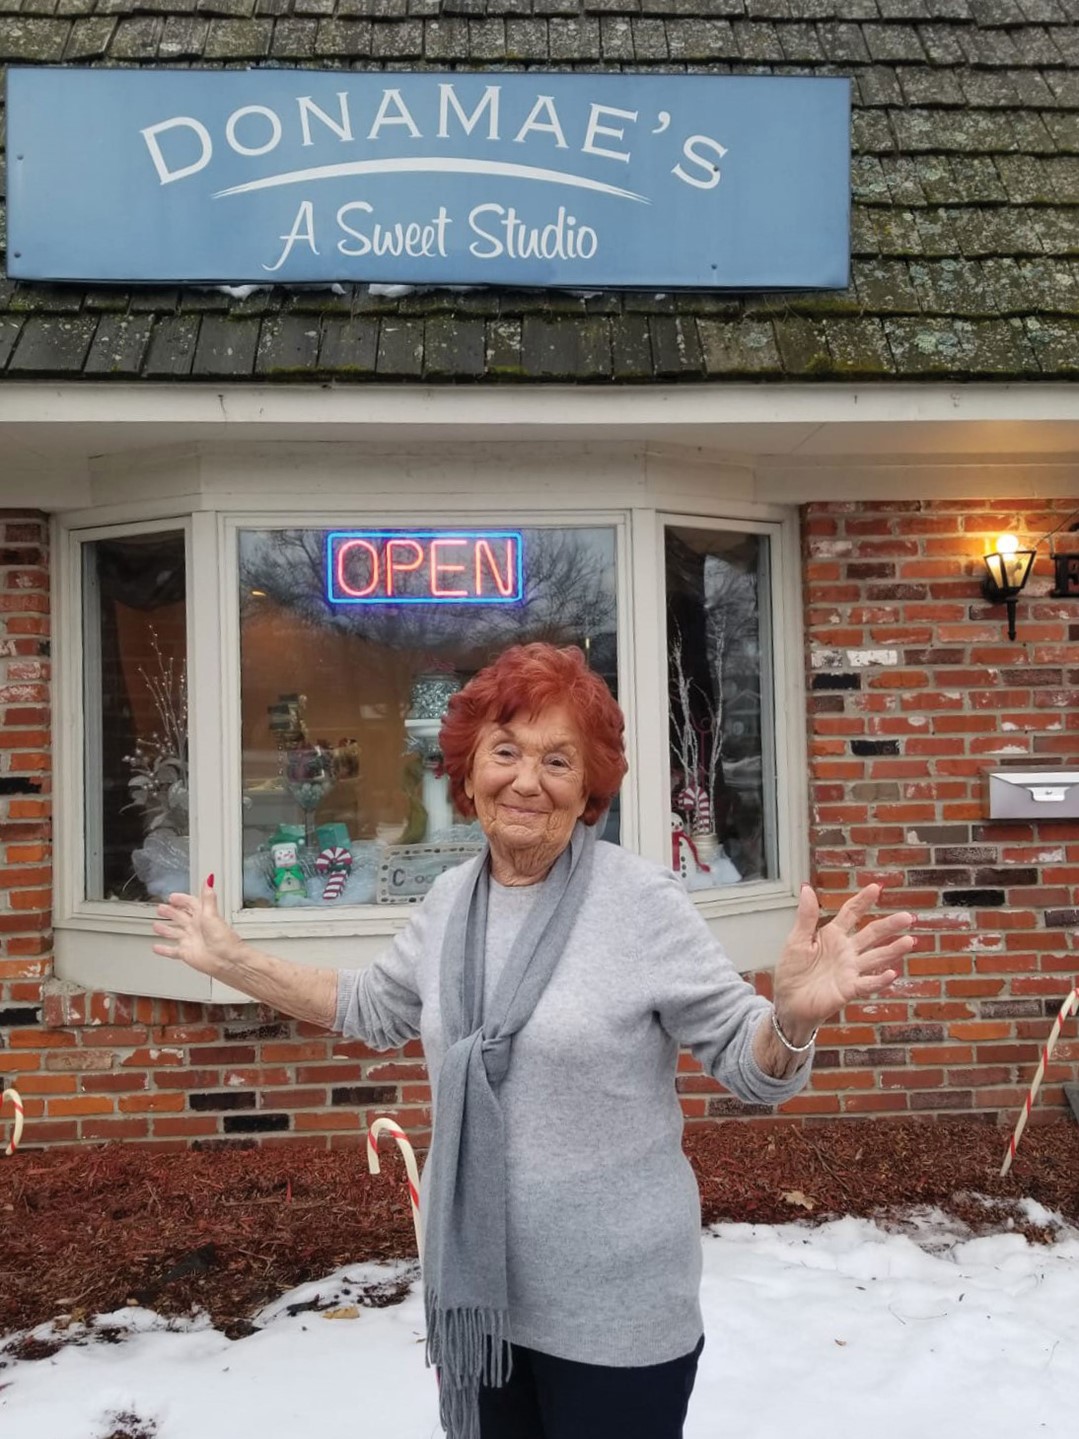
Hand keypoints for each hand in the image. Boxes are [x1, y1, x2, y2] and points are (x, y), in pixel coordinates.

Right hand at [152, 879, 238, 977]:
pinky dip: (164, 949)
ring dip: (165, 929)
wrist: (226, 960)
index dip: (181, 900)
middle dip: (170, 912)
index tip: (172, 897)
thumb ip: (208, 897)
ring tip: (156, 925)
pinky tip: (156, 947)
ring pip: (174, 933)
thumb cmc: (223, 939)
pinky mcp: (187, 953)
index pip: (190, 904)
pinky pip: (172, 951)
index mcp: (203, 916)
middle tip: (160, 908)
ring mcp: (191, 940)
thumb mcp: (212, 914)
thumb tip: (210, 879)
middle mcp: (196, 928)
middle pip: (180, 917)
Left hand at [773, 883, 913, 1037]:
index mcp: (832, 936)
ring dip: (893, 950)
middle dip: (889, 925)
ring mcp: (850, 970)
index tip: (876, 888)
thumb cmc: (792, 972)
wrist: (788, 1004)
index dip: (863, 901)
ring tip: (909, 941)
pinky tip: (892, 973)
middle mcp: (846, 951)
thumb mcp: (796, 941)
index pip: (851, 914)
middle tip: (907, 917)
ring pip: (876, 957)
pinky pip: (867, 984)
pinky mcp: (848, 990)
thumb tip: (807, 888)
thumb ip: (805, 917)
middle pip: (871, 934)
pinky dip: (879, 980)